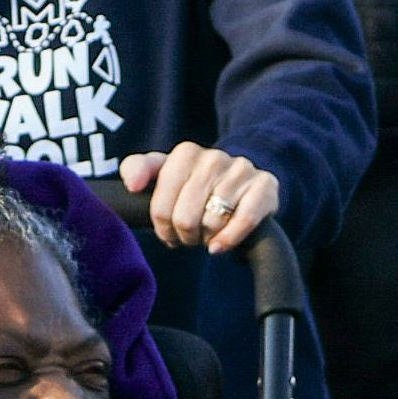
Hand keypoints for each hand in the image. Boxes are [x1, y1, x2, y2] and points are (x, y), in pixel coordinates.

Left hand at [120, 144, 279, 254]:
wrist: (240, 186)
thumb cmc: (193, 186)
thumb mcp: (162, 174)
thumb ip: (137, 169)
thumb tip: (132, 184)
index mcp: (185, 153)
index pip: (160, 206)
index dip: (162, 227)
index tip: (167, 231)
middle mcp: (214, 157)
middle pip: (185, 218)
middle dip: (184, 235)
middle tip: (188, 236)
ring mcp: (241, 170)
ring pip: (213, 222)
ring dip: (206, 238)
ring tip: (206, 234)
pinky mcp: (265, 186)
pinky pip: (244, 221)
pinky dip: (229, 239)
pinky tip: (220, 245)